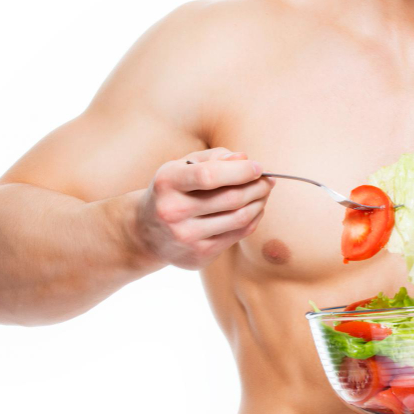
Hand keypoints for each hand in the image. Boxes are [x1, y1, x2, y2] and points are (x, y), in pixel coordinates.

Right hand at [134, 148, 274, 269]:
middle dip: (257, 187)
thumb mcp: (182, 166)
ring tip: (264, 193)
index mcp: (167, 183)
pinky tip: (255, 209)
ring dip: (259, 203)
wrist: (145, 233)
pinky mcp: (198, 256)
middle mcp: (173, 212)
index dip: (240, 171)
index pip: (209, 176)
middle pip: (230, 199)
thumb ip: (213, 158)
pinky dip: (253, 220)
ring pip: (239, 219)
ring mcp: (186, 237)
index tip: (258, 167)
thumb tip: (245, 160)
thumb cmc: (172, 191)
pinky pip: (237, 235)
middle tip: (268, 180)